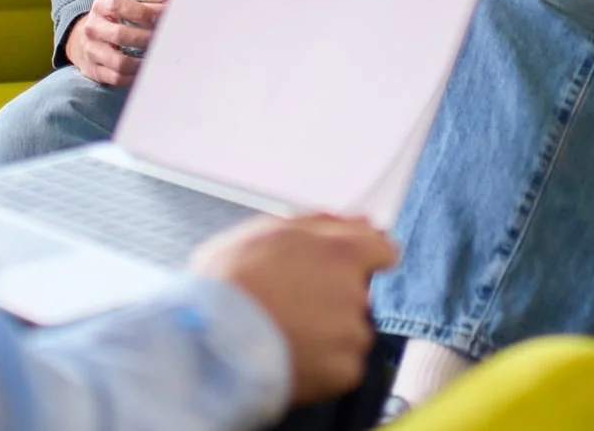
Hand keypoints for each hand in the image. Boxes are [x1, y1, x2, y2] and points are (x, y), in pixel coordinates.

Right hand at [63, 0, 165, 88]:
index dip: (142, 13)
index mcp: (102, 6)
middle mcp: (93, 27)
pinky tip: (148, 71)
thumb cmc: (115, 20)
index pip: (118, 6)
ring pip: (119, 62)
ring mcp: (91, 51)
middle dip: (146, 39)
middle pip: (120, 35)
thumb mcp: (128, 6)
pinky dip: (136, 77)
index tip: (160, 18)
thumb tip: (178, 6)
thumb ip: (153, 6)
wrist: (84, 38)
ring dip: (143, 63)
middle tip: (163, 41)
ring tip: (158, 58)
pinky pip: (118, 78)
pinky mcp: (95, 70)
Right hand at [192, 214, 397, 403]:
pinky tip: (290, 357)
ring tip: (284, 334)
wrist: (211, 343)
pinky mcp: (345, 372)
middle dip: (332, 298)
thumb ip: (321, 222)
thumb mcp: (266, 231)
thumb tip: (362, 221)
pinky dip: (322, 365)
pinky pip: (342, 366)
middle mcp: (354, 293)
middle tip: (291, 305)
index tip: (348, 268)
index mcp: (340, 253)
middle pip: (358, 294)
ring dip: (327, 333)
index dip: (365, 258)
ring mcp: (352, 335)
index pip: (382, 250)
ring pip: (349, 331)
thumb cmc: (230, 284)